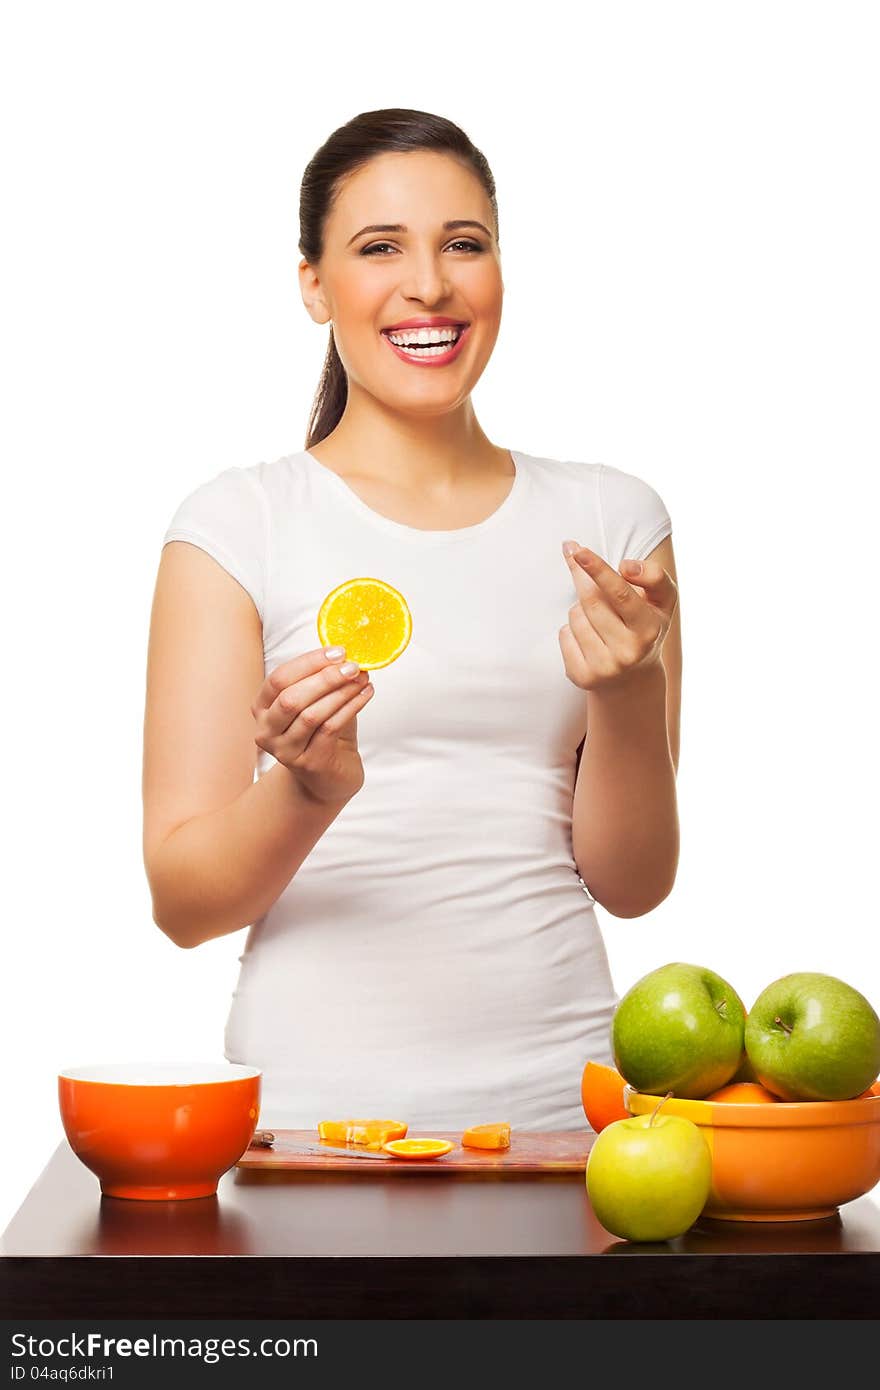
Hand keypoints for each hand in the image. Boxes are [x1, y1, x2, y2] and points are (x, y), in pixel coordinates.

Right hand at [251, 647, 373, 803]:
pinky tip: (366, 695)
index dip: (308, 663)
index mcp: (262, 708)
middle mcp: (266, 731)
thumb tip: (344, 652)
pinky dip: (351, 708)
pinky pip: (330, 729)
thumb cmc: (323, 733)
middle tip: (353, 666)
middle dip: (325, 678)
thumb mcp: (317, 701)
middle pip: (291, 698)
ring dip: (341, 693)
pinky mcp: (308, 764)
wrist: (331, 776)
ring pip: (312, 714)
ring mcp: (285, 751)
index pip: (279, 678)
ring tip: (363, 679)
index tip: (338, 651)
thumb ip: (322, 678)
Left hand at [558, 541, 677, 694]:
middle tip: (582, 564)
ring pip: (575, 616)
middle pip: (591, 600)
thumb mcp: (662, 601)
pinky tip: (589, 639)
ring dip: (581, 608)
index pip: (620, 593)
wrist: (634, 678)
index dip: (598, 569)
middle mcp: (628, 652)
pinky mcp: (582, 677)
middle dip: (584, 579)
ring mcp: (604, 667)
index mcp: (649, 629)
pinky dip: (571, 629)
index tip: (578, 551)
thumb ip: (653, 576)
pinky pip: (563, 635)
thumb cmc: (646, 626)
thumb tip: (625, 566)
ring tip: (600, 620)